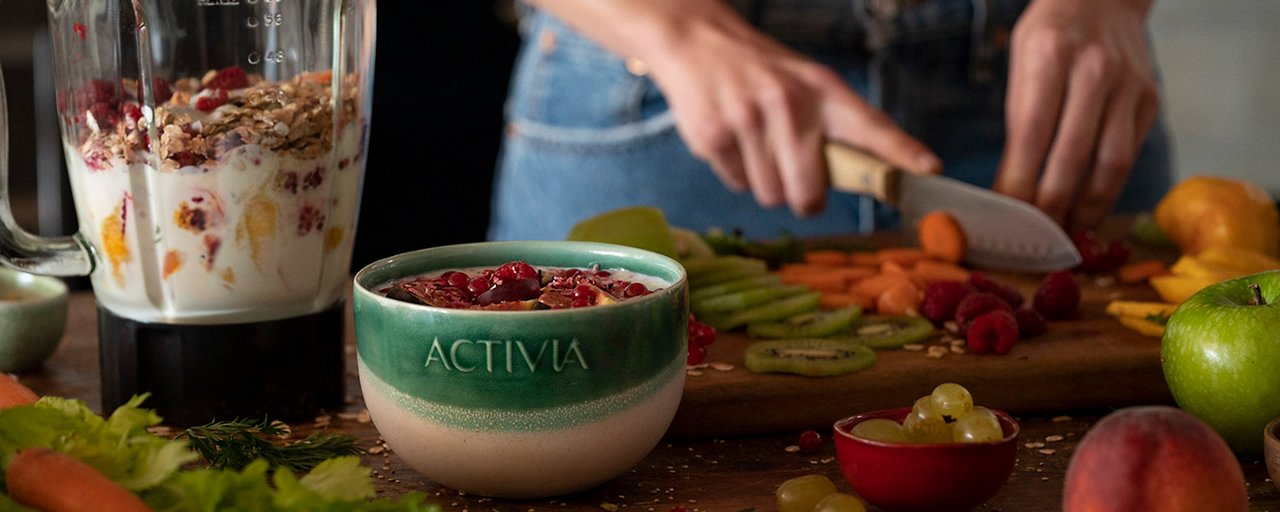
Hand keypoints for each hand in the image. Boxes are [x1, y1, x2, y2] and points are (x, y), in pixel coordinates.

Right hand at [637, 2, 940, 215]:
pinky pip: (737, 185)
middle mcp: (789, 104)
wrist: (696, 40)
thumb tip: (869, 179)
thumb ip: (835, 125)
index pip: (870, 126)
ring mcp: (748, 120)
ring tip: (757, 147)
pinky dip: (736, 173)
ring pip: (770, 195)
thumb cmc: (760, 72)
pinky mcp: (713, 136)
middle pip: (808, 193)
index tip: (930, 170)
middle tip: (796, 182)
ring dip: (766, 184)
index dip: (902, 151)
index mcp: (823, 90)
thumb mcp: (805, 83)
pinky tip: (731, 140)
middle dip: (803, 198)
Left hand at [993, 0, 1158, 228]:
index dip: (1018, 181)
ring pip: (1110, 162)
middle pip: (1071, 155)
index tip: (1004, 214)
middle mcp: (1094, 70)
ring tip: (1066, 232)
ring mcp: (1128, 85)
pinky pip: (1130, 154)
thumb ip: (1020, 116)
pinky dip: (1109, 188)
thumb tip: (1009, 183)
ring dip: (1086, 206)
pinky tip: (1090, 208)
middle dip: (1051, 204)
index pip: (1032, 133)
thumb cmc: (1050, 35)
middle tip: (1033, 236)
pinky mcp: (1150, 99)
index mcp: (1050, 56)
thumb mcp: (1020, 61)